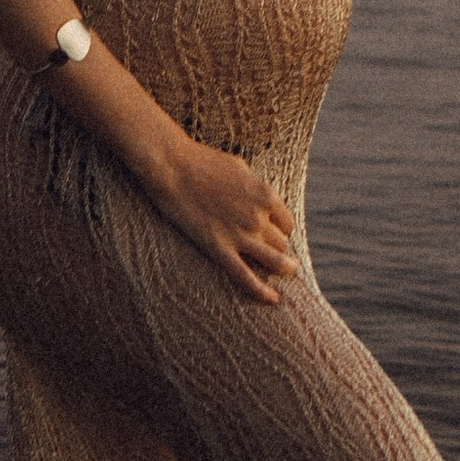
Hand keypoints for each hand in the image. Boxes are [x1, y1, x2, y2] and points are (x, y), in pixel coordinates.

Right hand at [142, 136, 299, 305]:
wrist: (172, 166)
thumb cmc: (202, 161)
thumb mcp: (239, 167)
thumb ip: (254, 187)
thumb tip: (259, 198)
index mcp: (265, 195)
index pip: (287, 223)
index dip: (281, 230)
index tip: (273, 234)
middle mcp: (258, 217)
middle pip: (281, 243)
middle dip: (279, 247)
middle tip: (274, 253)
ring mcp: (239, 234)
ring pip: (275, 260)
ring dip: (284, 269)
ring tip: (288, 273)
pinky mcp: (218, 248)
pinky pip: (245, 276)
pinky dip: (261, 291)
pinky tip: (273, 299)